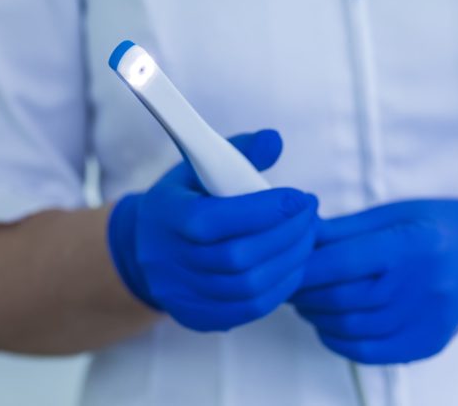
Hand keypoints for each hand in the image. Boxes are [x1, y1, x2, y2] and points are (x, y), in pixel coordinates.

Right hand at [108, 130, 318, 331]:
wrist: (146, 248)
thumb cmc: (186, 199)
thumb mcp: (201, 166)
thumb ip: (240, 152)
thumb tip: (274, 141)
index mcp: (165, 216)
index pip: (214, 220)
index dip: (263, 211)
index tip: (300, 197)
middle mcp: (167, 261)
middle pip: (237, 258)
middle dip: (286, 235)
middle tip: (311, 215)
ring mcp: (181, 294)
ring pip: (248, 287)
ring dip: (290, 261)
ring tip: (308, 237)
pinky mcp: (198, 317)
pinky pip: (249, 309)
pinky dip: (280, 288)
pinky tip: (294, 265)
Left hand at [292, 192, 457, 363]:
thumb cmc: (437, 226)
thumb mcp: (392, 213)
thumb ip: (344, 230)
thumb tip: (298, 237)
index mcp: (412, 244)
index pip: (342, 263)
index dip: (305, 267)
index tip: (285, 264)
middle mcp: (422, 285)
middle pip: (342, 299)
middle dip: (304, 293)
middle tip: (289, 284)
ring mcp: (427, 319)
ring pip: (350, 328)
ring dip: (317, 317)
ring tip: (308, 302)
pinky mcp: (427, 343)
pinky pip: (369, 352)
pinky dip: (339, 340)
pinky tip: (331, 324)